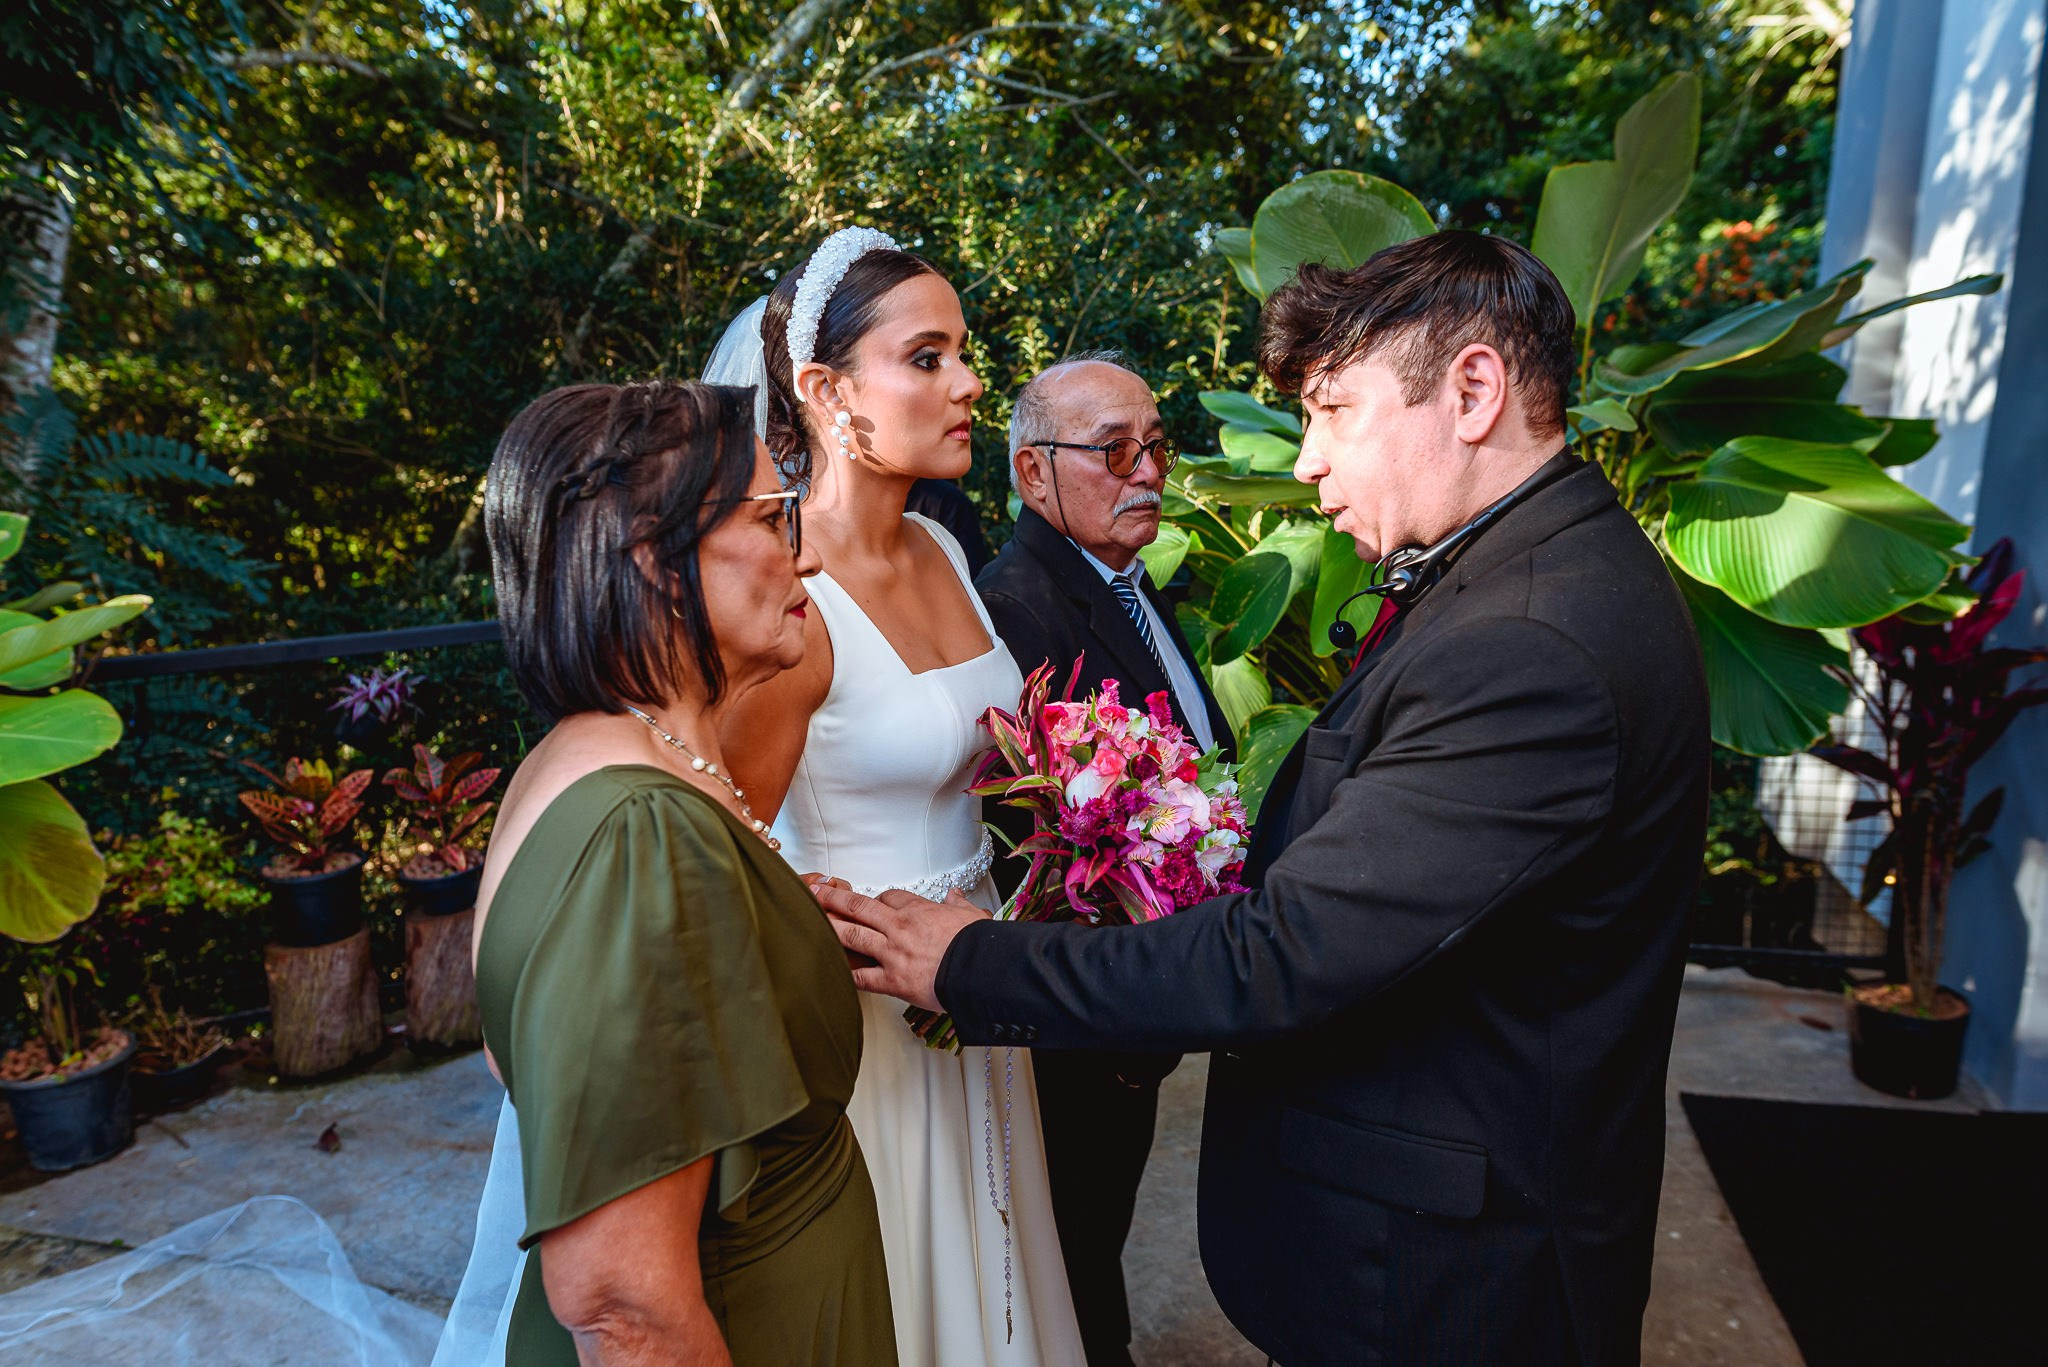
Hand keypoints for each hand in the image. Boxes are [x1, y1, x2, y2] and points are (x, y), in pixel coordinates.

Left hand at [812, 883, 989, 1011]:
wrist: (982, 969)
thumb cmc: (979, 944)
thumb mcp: (972, 916)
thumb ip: (959, 904)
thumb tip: (955, 895)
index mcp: (919, 911)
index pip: (889, 897)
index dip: (876, 899)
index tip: (869, 902)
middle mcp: (900, 928)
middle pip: (859, 907)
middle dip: (833, 899)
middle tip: (814, 892)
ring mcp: (893, 953)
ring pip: (852, 934)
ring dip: (828, 927)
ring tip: (809, 920)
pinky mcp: (893, 980)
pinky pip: (862, 977)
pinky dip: (845, 974)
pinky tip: (830, 970)